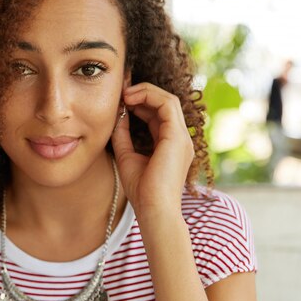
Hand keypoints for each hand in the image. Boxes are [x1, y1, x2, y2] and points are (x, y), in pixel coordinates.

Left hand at [111, 82, 194, 219]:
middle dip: (142, 93)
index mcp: (170, 145)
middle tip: (120, 90)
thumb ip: (123, 135)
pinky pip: (167, 105)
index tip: (120, 99)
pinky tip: (130, 100)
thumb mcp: (126, 156)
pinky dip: (149, 96)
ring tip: (124, 93)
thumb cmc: (142, 191)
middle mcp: (180, 139)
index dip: (140, 102)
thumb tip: (118, 115)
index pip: (158, 114)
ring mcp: (182, 137)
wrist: (154, 210)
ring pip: (168, 99)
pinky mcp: (177, 137)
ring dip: (145, 92)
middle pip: (164, 104)